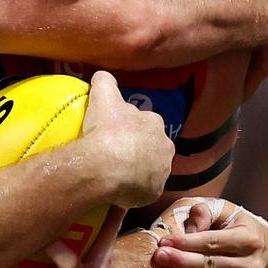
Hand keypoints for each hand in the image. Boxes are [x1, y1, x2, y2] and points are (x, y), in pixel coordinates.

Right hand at [82, 71, 174, 208]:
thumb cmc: (106, 128)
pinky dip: (134, 188)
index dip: (130, 126)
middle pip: (151, 146)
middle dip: (138, 148)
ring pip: (149, 169)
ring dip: (137, 169)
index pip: (145, 123)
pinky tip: (118, 187)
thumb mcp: (103, 95)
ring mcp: (161, 171)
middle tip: (115, 152)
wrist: (105, 164)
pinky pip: (144, 189)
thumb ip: (105, 81)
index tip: (115, 132)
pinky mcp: (154, 191)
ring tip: (116, 172)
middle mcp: (165, 146)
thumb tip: (102, 75)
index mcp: (154, 123)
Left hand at [151, 200, 267, 267]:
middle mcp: (251, 265)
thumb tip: (189, 230)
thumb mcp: (224, 211)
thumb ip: (204, 214)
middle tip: (160, 257)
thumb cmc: (237, 226)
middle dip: (182, 261)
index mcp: (249, 239)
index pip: (213, 242)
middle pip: (210, 264)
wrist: (267, 250)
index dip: (187, 242)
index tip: (165, 241)